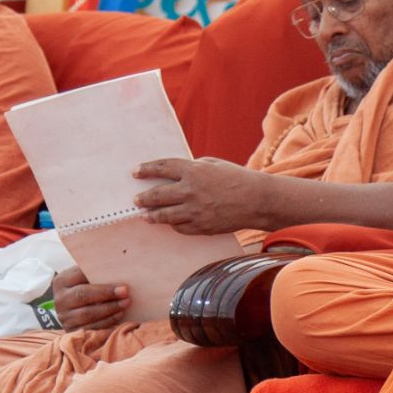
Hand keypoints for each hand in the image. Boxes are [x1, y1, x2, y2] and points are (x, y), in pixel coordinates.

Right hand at [48, 265, 128, 331]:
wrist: (73, 309)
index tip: (118, 278)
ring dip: (109, 309)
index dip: (98, 276)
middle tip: (125, 292)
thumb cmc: (85, 289)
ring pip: (87, 314)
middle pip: (82, 295)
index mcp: (62, 281)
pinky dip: (107, 322)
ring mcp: (64, 317)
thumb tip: (118, 269)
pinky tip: (119, 315)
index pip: (79, 276)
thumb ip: (95, 274)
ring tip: (125, 303)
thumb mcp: (85, 279)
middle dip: (106, 293)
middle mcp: (60, 299)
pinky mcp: (71, 330)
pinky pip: (91, 328)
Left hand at [132, 157, 266, 235]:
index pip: (162, 168)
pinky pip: (180, 228)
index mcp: (193, 171)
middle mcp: (190, 191)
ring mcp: (195, 211)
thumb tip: (175, 175)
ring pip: (164, 216)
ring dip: (152, 215)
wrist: (257, 200)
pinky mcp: (201, 227)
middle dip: (143, 198)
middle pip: (157, 195)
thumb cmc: (237, 178)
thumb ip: (193, 168)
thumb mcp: (214, 164)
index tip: (136, 172)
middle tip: (136, 199)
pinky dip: (173, 224)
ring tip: (146, 216)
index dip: (146, 170)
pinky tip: (170, 222)